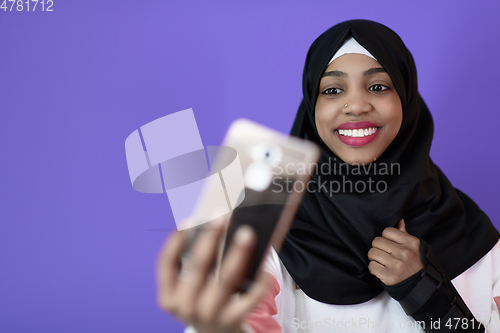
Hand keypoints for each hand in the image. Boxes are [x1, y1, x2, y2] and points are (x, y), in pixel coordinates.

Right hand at [156, 217, 271, 332]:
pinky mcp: (231, 320)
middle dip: (211, 237)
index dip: (177, 240)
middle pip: (199, 265)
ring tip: (247, 234)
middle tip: (222, 217)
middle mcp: (185, 305)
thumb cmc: (202, 302)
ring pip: (226, 278)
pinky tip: (264, 269)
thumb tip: (216, 228)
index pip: (167, 263)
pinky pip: (249, 298)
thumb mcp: (188, 289)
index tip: (190, 219)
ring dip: (237, 253)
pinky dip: (259, 282)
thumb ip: (194, 265)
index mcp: (168, 296)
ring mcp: (208, 314)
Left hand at [367, 219, 423, 285]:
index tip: (389, 244)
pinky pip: (371, 266)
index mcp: (411, 243)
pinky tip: (381, 269)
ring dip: (374, 257)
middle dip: (378, 247)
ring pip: (372, 253)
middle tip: (384, 253)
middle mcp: (404, 253)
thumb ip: (405, 234)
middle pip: (377, 241)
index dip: (385, 237)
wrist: (423, 288)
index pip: (387, 231)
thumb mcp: (416, 248)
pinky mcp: (389, 277)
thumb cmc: (418, 265)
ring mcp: (396, 265)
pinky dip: (374, 268)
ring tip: (382, 261)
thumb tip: (399, 221)